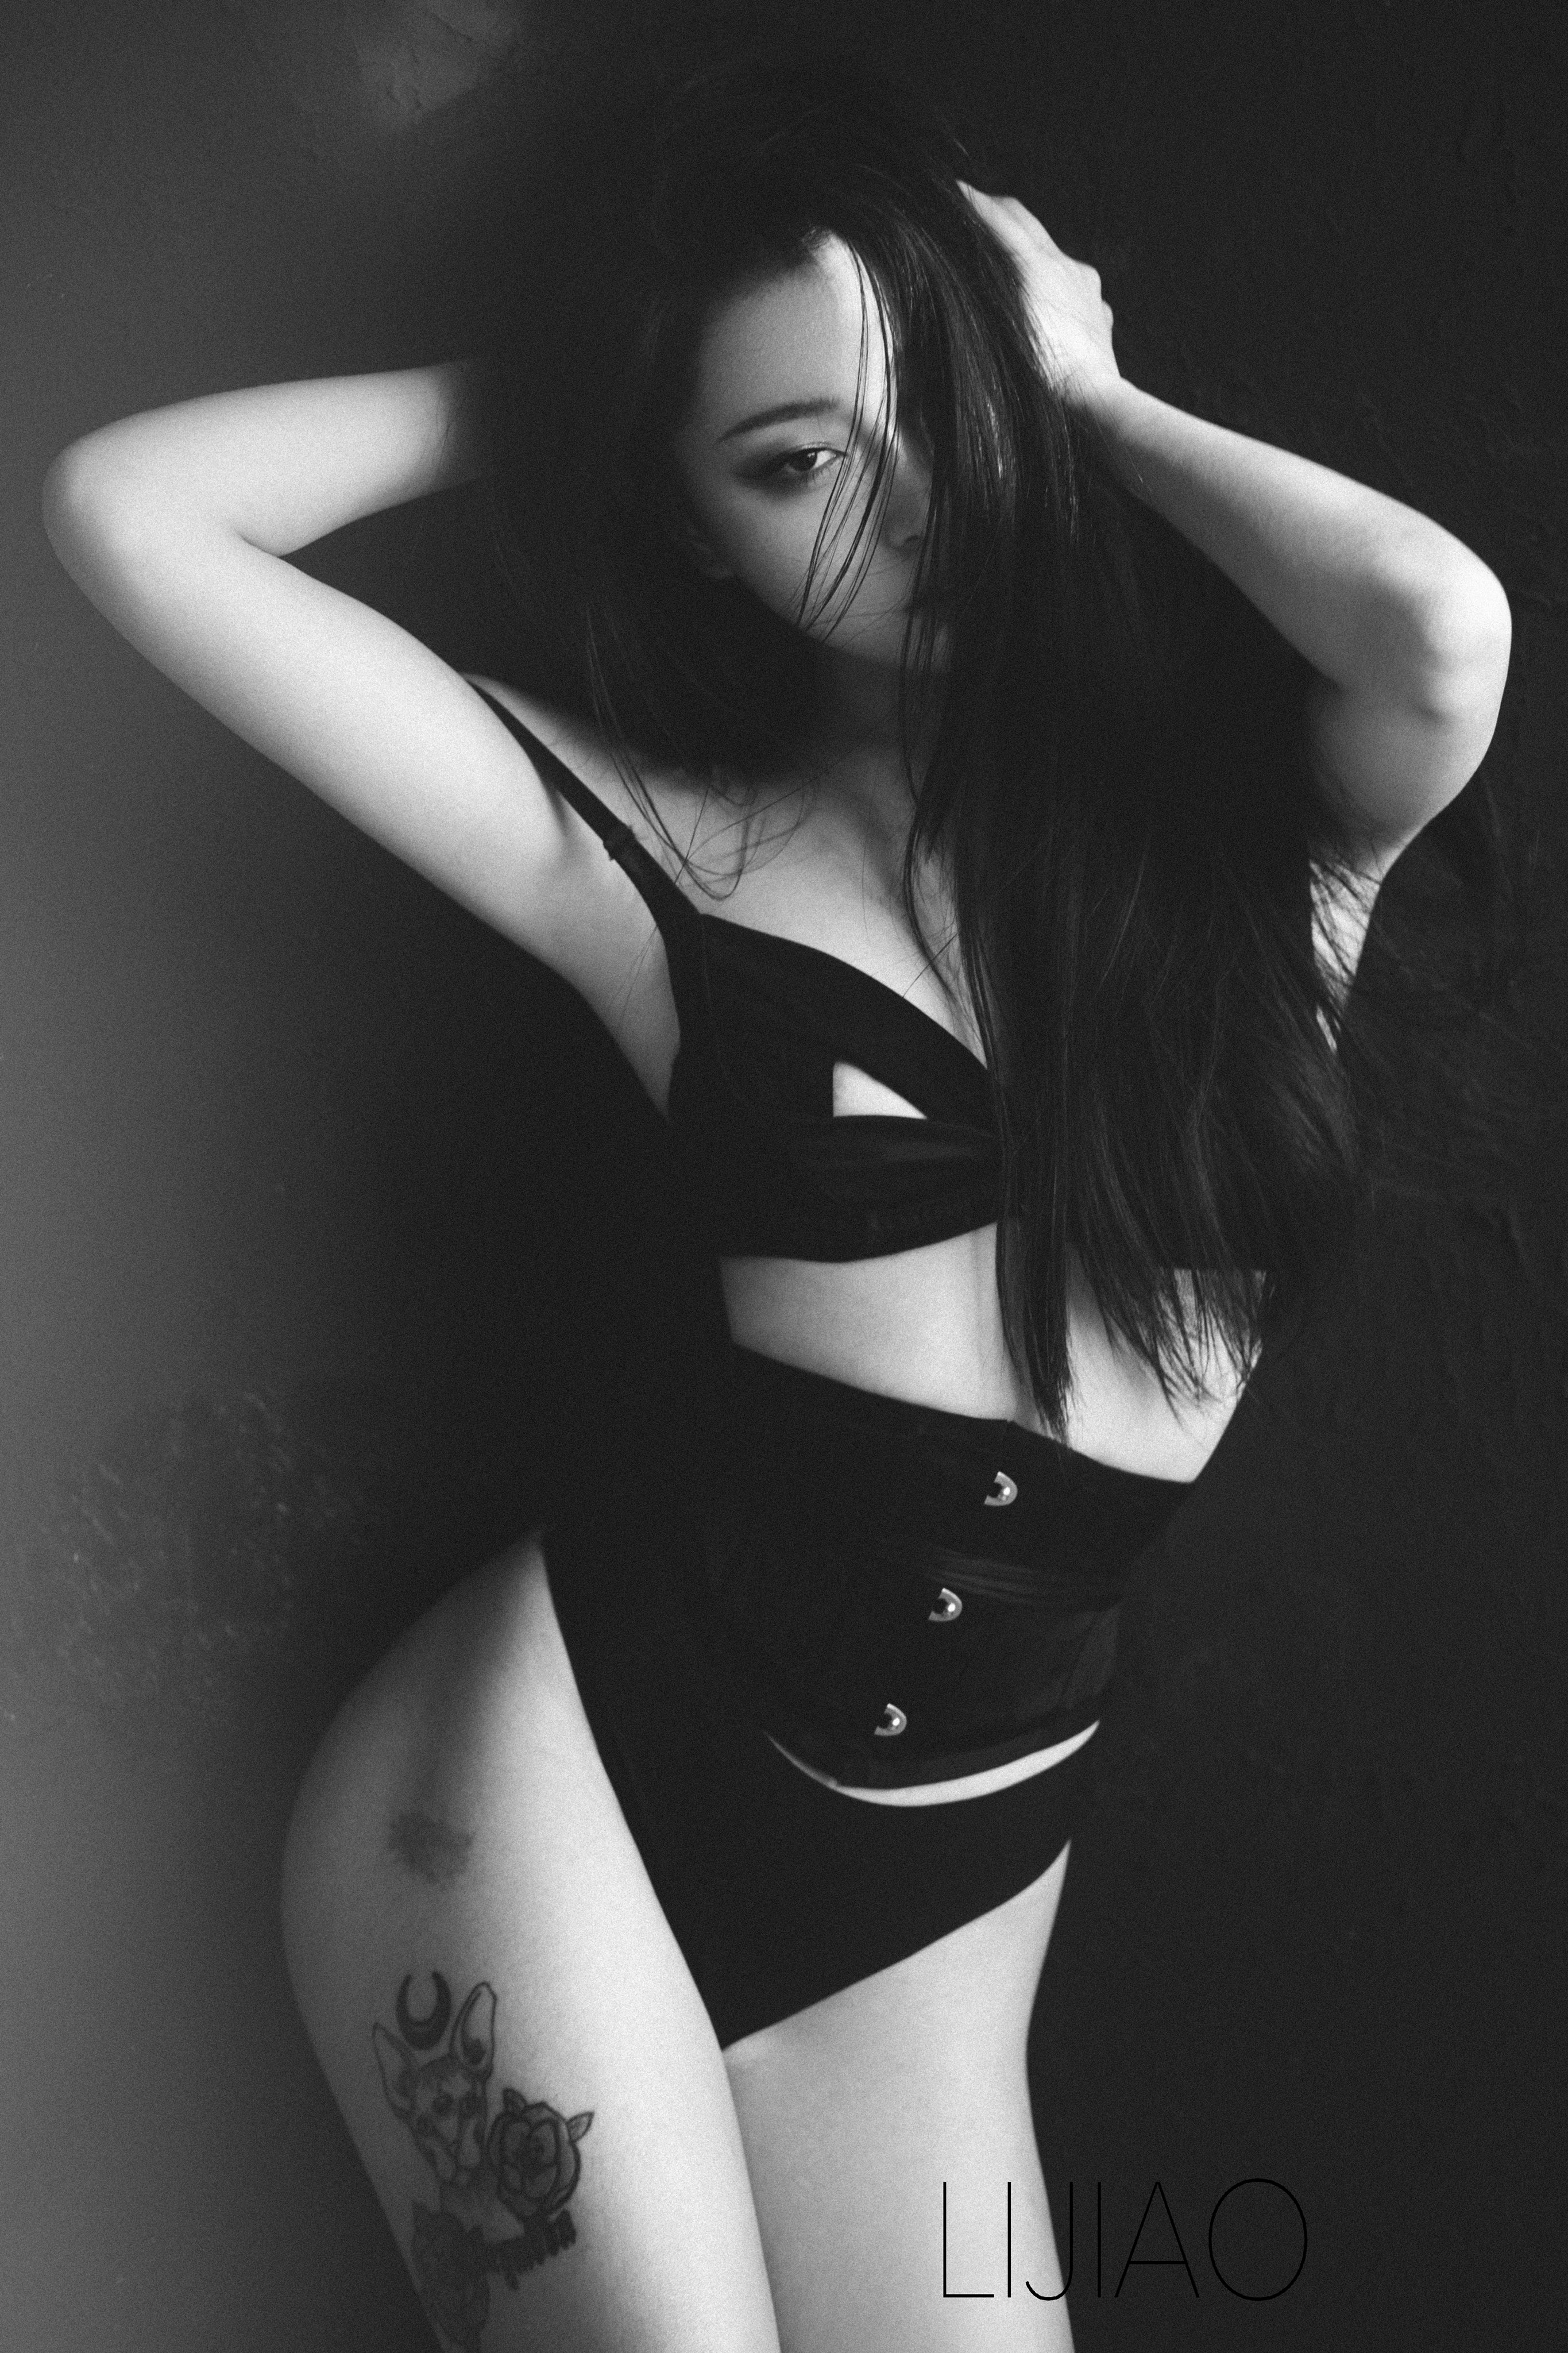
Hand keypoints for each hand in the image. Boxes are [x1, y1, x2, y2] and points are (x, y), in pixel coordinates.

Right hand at [959, 184, 1121, 414]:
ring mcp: (1087, 287)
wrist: (1093, 402)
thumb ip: (988, 287)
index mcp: (1038, 264)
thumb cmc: (1043, 375)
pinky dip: (1053, 282)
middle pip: (1027, 223)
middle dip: (998, 212)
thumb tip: (971, 265)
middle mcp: (1066, 265)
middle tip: (973, 209)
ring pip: (1051, 253)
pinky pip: (1073, 285)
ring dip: (1026, 248)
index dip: (975, 201)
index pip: (1002, 217)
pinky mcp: (1099, 310)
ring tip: (1004, 259)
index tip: (954, 190)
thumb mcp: (1003, 328)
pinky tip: (1044, 301)